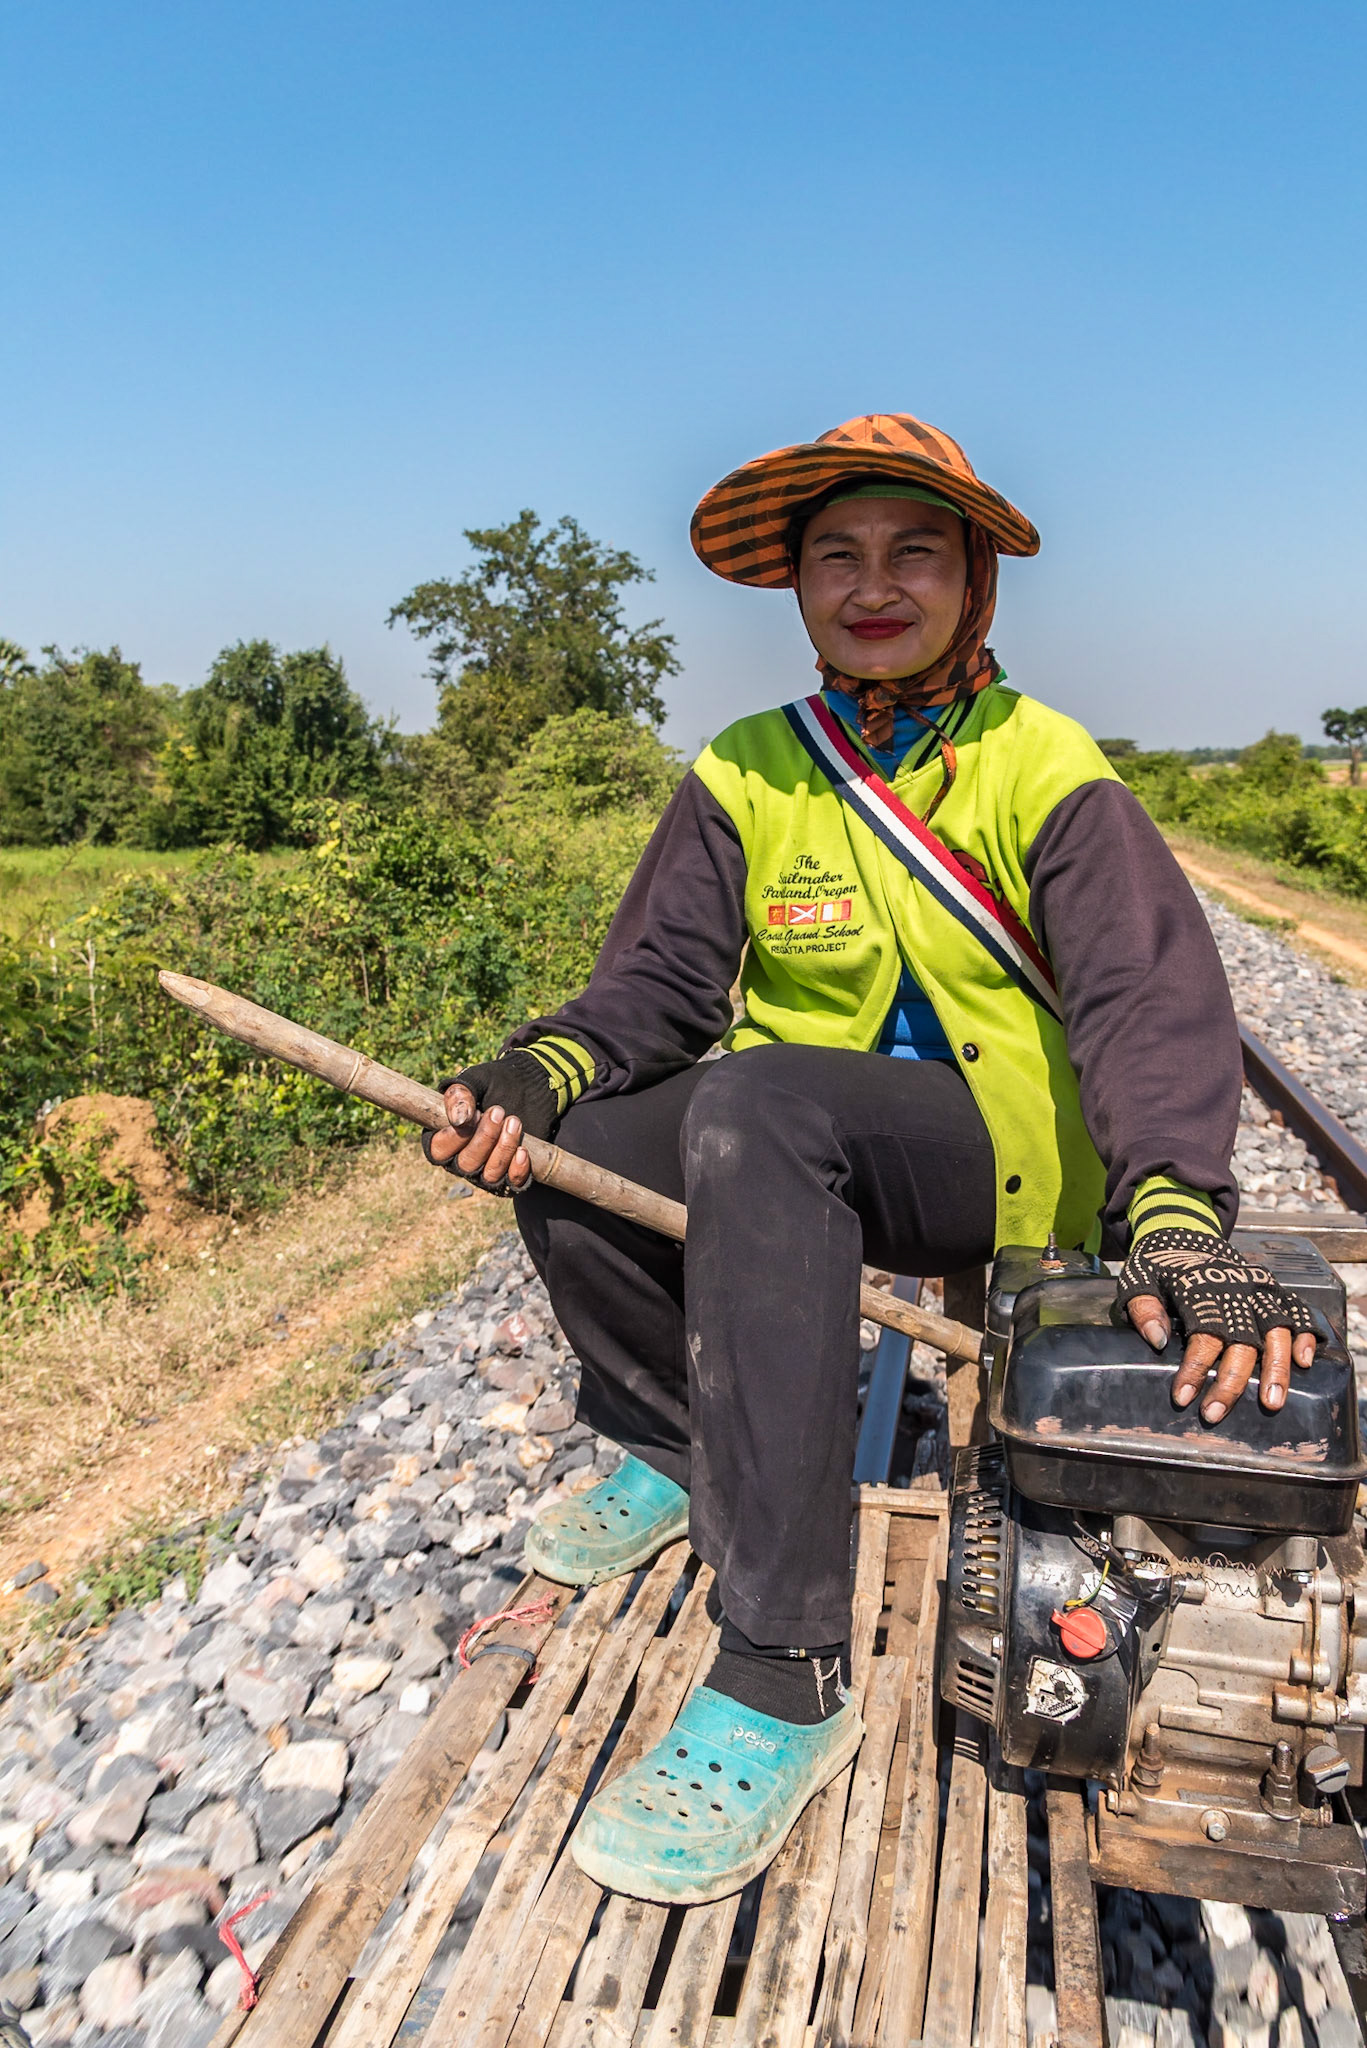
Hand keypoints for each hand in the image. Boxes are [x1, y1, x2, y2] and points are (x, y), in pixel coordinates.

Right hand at [422, 1050, 554, 1194]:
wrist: (531, 1085)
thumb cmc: (496, 1083)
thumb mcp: (475, 1081)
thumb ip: (459, 1095)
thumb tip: (458, 1120)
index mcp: (445, 1138)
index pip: (438, 1150)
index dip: (453, 1138)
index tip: (473, 1115)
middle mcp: (462, 1159)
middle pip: (466, 1164)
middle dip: (484, 1138)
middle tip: (498, 1112)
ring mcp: (487, 1170)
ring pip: (489, 1175)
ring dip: (503, 1149)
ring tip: (514, 1122)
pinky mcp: (512, 1174)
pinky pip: (511, 1183)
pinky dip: (517, 1169)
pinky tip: (523, 1150)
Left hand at [1118, 1227, 1317, 1422]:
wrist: (1183, 1230)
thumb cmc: (1159, 1263)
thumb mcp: (1138, 1278)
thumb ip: (1144, 1308)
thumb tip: (1158, 1340)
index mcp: (1202, 1288)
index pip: (1203, 1335)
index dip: (1196, 1368)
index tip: (1183, 1397)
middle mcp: (1236, 1290)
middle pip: (1242, 1342)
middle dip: (1231, 1382)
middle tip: (1215, 1414)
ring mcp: (1259, 1290)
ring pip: (1276, 1332)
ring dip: (1276, 1369)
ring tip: (1271, 1403)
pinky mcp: (1272, 1290)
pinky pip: (1297, 1311)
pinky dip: (1305, 1335)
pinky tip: (1305, 1362)